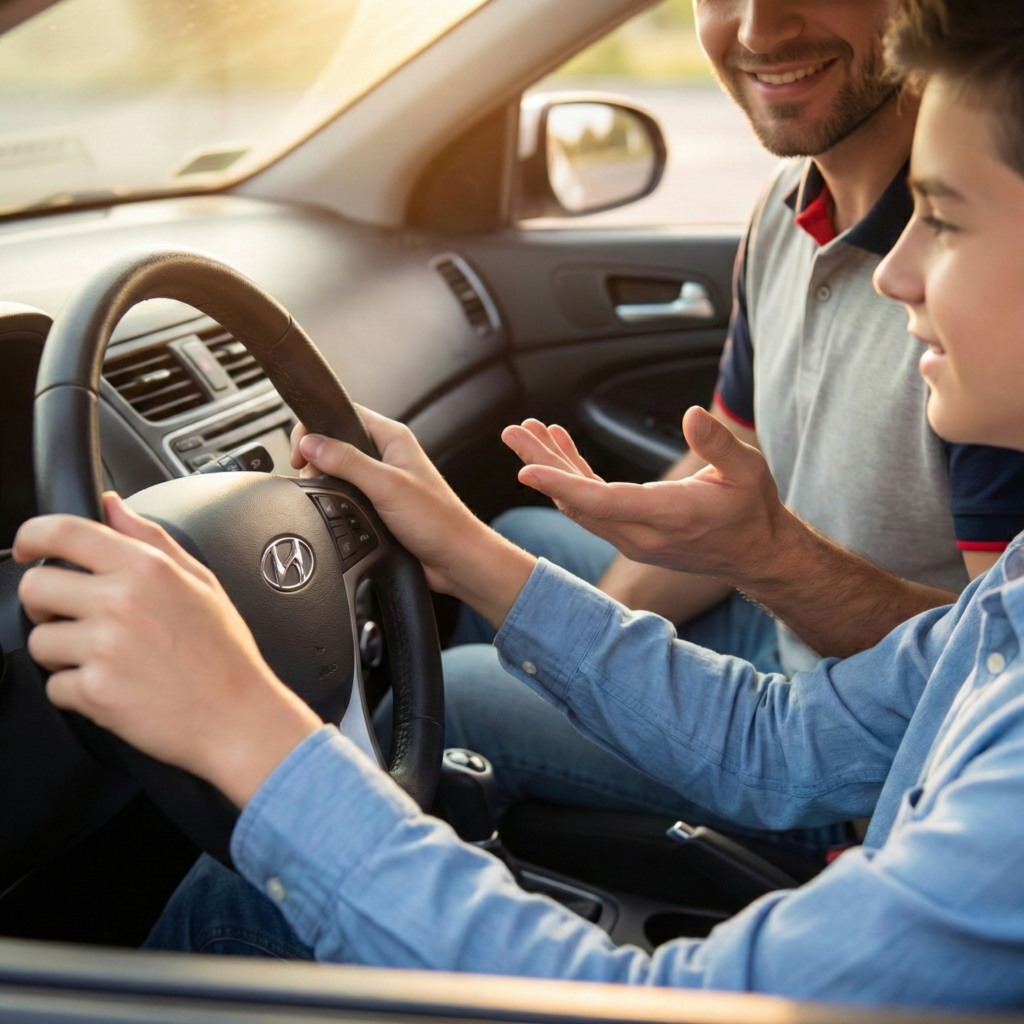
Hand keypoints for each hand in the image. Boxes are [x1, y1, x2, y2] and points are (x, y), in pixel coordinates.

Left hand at [15, 494, 321, 807]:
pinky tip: (115, 689)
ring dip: (61, 654)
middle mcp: (122, 602)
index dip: (32, 535)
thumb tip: (111, 505)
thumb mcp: (201, 581)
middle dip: (44, 603)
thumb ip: (151, 538)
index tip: (28, 548)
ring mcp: (106, 648)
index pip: (63, 532)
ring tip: (106, 661)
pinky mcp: (95, 692)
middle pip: (35, 586)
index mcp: (147, 569)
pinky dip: (77, 693)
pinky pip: (54, 687)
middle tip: (73, 618)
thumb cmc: (224, 654)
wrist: (238, 718)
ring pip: (39, 641)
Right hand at [290, 409, 535, 627]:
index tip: (301, 452)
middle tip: (314, 481)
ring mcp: (381, 481)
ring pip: (338, 473)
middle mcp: (386, 455)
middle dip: (317, 462)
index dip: (315, 428)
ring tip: (330, 500)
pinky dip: (337, 504)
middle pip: (335, 445)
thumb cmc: (438, 521)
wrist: (455, 560)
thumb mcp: (387, 485)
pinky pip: (346, 497)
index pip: (343, 414)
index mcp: (392, 437)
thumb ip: (347, 462)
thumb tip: (311, 444)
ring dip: (327, 486)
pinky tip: (339, 515)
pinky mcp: (377, 505)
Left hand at [502, 406, 798, 585]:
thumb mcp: (748, 471)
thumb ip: (718, 445)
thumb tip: (692, 415)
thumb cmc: (752, 510)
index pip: (603, 502)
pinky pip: (591, 507)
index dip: (562, 484)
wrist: (756, 555)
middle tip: (513, 432)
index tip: (525, 469)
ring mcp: (632, 539)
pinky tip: (560, 448)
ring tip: (528, 432)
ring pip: (579, 504)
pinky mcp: (630, 535)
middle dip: (542, 463)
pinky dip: (572, 477)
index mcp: (668, 516)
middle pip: (578, 501)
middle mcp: (642, 534)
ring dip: (552, 468)